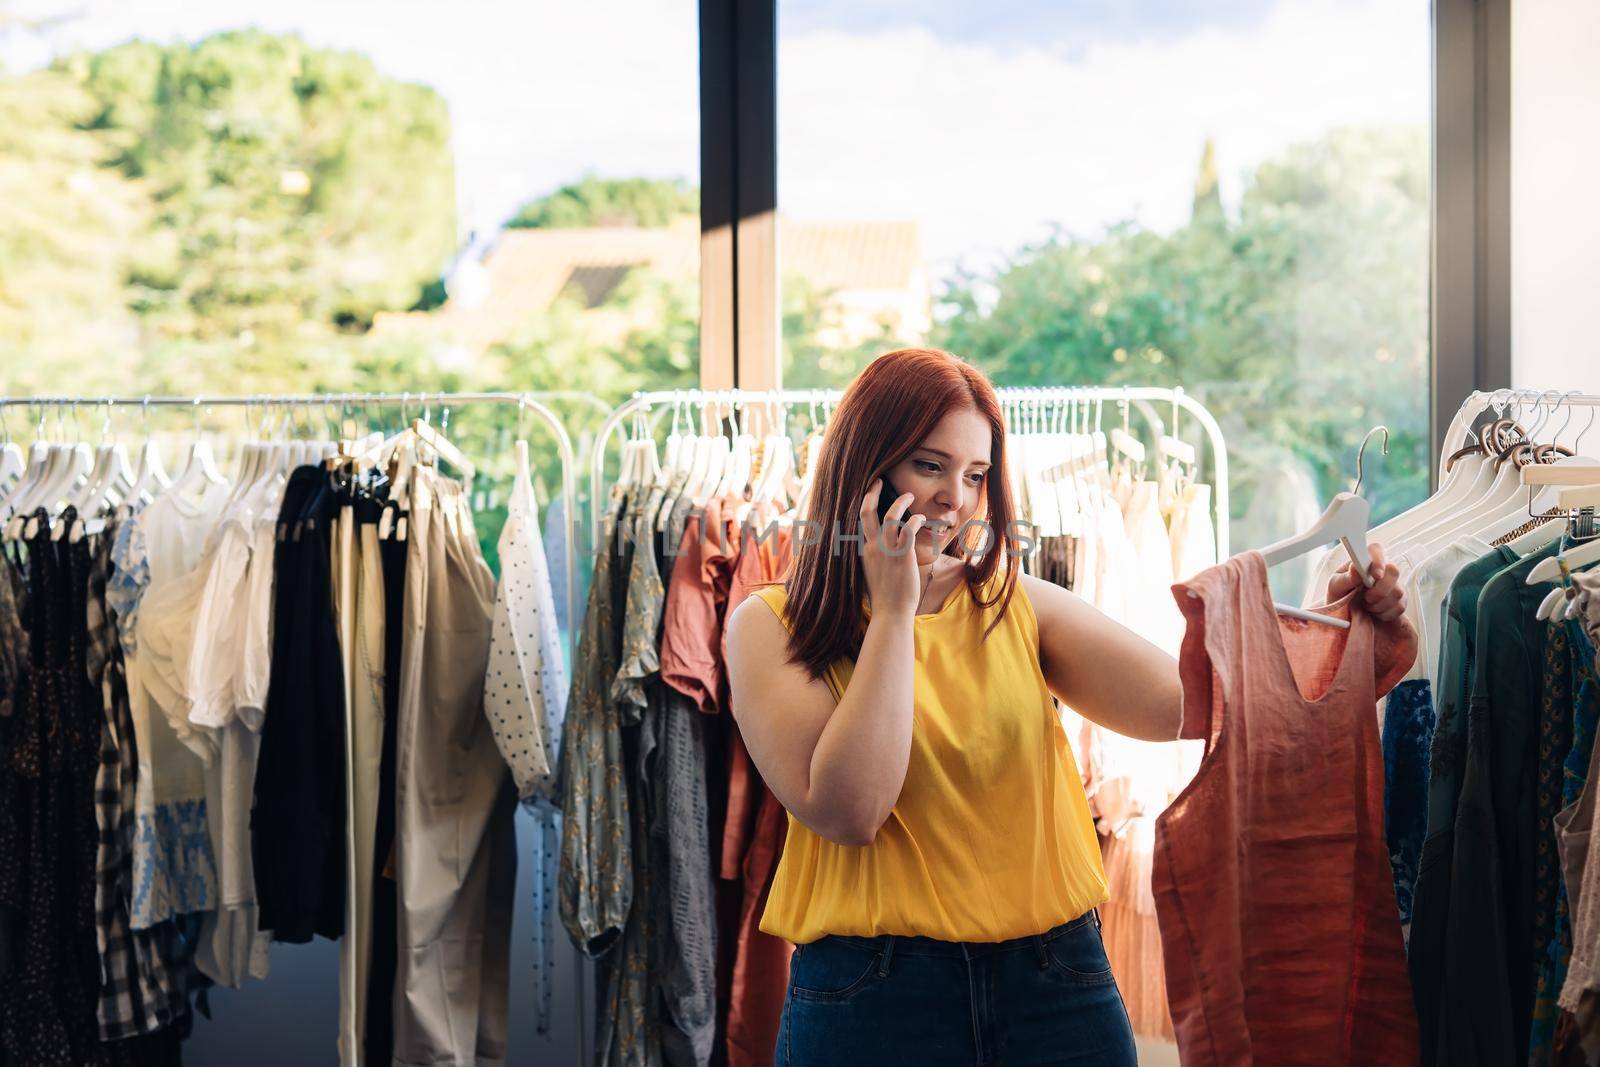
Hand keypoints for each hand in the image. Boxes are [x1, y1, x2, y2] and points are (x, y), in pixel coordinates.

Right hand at [859, 477, 925, 618]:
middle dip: (872, 491)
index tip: (870, 493)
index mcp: (864, 551)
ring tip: (909, 495)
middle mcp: (872, 547)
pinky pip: (908, 529)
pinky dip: (915, 519)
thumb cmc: (885, 596)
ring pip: (889, 516)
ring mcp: (886, 551)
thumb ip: (874, 558)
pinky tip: (921, 518)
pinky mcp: (902, 556)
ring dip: (900, 502)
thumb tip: (878, 550)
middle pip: (866, 511)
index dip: (864, 504)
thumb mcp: (872, 574)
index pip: (859, 521)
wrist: (890, 613)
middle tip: (879, 479)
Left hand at [1328, 541, 1405, 623]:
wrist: (1345, 614)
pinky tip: (1374, 611)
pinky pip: (1399, 607)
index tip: (1375, 575)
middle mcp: (1383, 569)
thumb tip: (1355, 568)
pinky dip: (1384, 614)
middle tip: (1365, 598)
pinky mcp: (1400, 600)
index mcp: (1365, 561)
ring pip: (1398, 592)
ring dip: (1379, 604)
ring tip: (1366, 605)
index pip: (1376, 550)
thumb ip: (1346, 578)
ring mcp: (1394, 584)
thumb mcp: (1336, 587)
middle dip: (1379, 589)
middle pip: (1394, 571)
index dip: (1379, 560)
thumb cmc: (1339, 595)